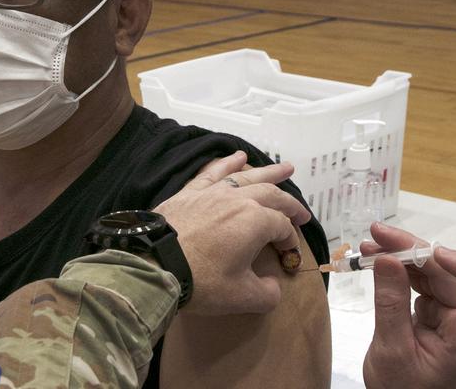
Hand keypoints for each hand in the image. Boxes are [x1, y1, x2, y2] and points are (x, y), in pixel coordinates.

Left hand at [152, 150, 308, 314]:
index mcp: (255, 221)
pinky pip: (213, 172)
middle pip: (271, 195)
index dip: (290, 240)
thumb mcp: (241, 297)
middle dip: (289, 203)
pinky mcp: (191, 192)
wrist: (154, 266)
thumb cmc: (201, 281)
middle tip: (301, 211)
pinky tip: (237, 157)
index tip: (289, 255)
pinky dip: (227, 163)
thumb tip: (273, 287)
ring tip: (284, 168)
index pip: (282, 226)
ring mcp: (213, 193)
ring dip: (268, 172)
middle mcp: (238, 200)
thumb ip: (267, 293)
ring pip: (246, 177)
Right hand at [361, 222, 455, 388]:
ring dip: (402, 256)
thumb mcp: (390, 350)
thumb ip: (390, 305)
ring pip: (433, 273)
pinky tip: (377, 260)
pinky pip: (420, 282)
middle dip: (415, 251)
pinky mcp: (435, 312)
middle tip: (379, 235)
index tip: (436, 253)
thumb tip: (387, 259)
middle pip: (451, 276)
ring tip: (370, 245)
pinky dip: (399, 270)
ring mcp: (451, 316)